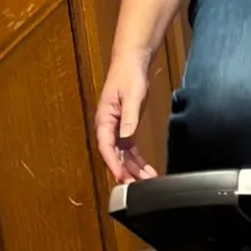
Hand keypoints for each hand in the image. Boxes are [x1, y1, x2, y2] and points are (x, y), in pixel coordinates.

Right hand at [95, 55, 157, 181]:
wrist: (131, 63)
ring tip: (145, 182)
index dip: (113, 163)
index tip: (121, 176)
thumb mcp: (132, 96)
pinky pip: (129, 149)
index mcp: (104, 119)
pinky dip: (137, 160)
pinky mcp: (125, 127)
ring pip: (122, 154)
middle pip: (114, 154)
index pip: (106, 146)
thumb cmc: (129, 76)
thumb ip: (130, 117)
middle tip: (135, 186)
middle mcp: (108, 126)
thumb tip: (126, 136)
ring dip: (132, 168)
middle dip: (124, 171)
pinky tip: (146, 170)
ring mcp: (116, 128)